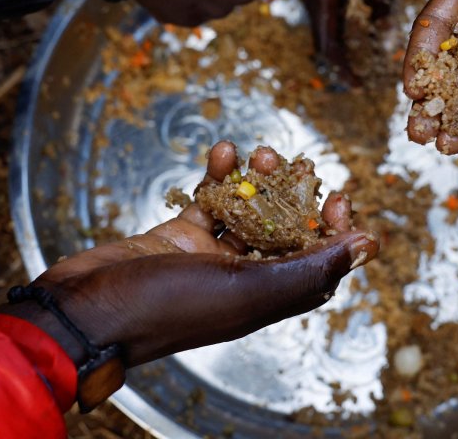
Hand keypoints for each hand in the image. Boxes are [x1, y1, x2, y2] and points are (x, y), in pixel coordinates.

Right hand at [1, 141, 377, 367]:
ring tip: (261, 153)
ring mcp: (207, 257)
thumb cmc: (168, 306)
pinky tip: (223, 149)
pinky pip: (206, 200)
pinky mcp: (176, 236)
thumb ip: (310, 267)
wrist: (87, 309)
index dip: (335, 232)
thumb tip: (369, 248)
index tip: (338, 198)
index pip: (317, 265)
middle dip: (295, 195)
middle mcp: (240, 279)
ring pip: (245, 211)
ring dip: (257, 179)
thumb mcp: (249, 290)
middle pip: (283, 233)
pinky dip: (217, 175)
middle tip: (300, 164)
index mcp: (264, 298)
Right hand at [294, 0, 392, 81]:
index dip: (340, 67)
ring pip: (324, 19)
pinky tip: (360, 16)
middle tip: (359, 78)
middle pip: (322, 35)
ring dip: (341, 37)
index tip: (354, 85)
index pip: (327, 41)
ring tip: (360, 55)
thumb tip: (384, 16)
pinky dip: (340, 16)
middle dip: (340, 57)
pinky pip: (325, 2)